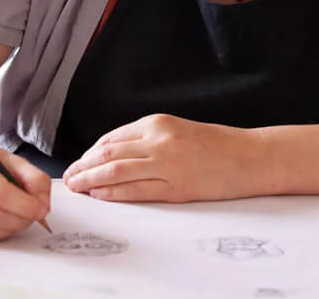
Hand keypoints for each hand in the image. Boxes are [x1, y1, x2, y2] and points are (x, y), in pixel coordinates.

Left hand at [63, 113, 273, 202]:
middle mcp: (159, 139)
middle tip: (69, 178)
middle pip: (109, 154)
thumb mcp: (177, 130)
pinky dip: (114, 193)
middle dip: (84, 166)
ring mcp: (167, 164)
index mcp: (157, 123)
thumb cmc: (215, 144)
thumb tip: (115, 154)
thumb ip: (148, 139)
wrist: (250, 157)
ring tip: (77, 188)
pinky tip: (101, 196)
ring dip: (91, 180)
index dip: (90, 153)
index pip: (112, 138)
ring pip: (117, 171)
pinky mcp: (176, 187)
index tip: (79, 163)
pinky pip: (137, 191)